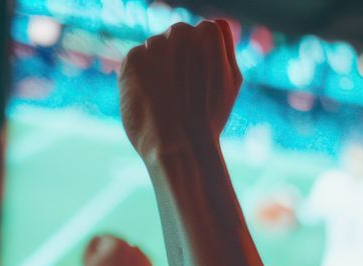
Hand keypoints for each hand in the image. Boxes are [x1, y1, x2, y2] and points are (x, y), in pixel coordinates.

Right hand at [83, 234, 152, 265]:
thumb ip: (92, 243)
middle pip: (119, 244)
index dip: (99, 252)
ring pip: (130, 252)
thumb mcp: (87, 262)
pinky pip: (139, 262)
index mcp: (117, 244)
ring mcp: (144, 258)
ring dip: (123, 259)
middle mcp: (134, 249)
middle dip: (112, 254)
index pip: (106, 238)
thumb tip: (100, 238)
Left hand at [118, 19, 240, 162]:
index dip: (204, 55)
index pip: (206, 29)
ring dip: (161, 64)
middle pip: (179, 33)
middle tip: (184, 87)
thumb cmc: (209, 117)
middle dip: (180, 55)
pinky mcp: (132, 58)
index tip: (202, 78)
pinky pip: (139, 58)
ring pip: (157, 45)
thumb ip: (224, 46)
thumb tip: (216, 22)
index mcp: (209, 33)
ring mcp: (153, 44)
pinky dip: (143, 75)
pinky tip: (151, 96)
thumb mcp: (230, 81)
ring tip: (168, 95)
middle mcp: (180, 32)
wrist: (177, 145)